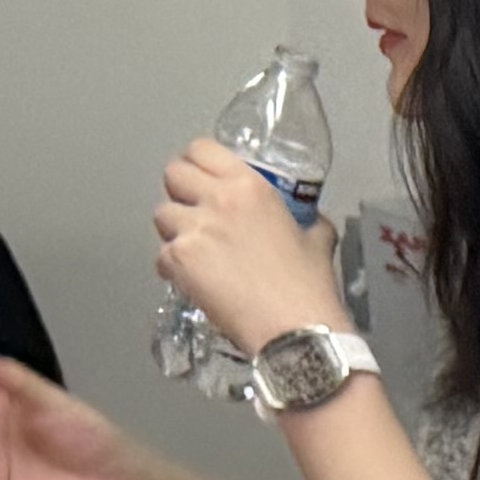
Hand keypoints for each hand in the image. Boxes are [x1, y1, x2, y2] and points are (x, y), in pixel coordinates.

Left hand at [154, 136, 347, 361]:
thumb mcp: (318, 238)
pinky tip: (195, 281)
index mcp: (250, 186)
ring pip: (161, 214)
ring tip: (195, 251)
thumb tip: (305, 220)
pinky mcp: (178, 262)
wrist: (295, 331)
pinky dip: (173, 268)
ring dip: (175, 230)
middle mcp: (216, 200)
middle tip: (197, 212)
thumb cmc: (310, 287)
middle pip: (172, 174)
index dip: (199, 163)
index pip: (202, 149)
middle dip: (181, 191)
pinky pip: (161, 255)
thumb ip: (305, 219)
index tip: (205, 178)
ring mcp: (192, 231)